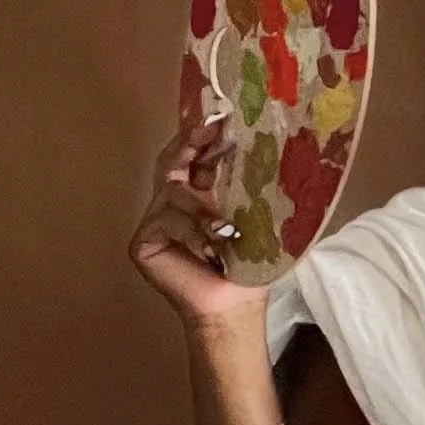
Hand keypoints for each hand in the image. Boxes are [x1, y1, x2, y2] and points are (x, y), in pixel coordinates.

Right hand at [129, 113, 268, 331]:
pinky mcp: (143, 241)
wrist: (234, 305)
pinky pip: (164, 220)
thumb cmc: (249, 264)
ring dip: (202, 208)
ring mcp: (156, 219)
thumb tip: (280, 146)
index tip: (218, 119)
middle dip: (189, 146)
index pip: (194, 154)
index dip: (201, 135)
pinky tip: (210, 248)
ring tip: (228, 230)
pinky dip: (191, 232)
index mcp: (200, 191)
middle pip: (172, 161)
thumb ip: (255, 185)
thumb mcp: (257, 217)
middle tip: (206, 135)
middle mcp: (174, 200)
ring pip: (173, 191)